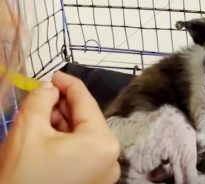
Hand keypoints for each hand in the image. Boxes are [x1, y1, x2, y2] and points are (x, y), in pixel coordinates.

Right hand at [0, 71, 119, 183]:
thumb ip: (41, 100)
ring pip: (85, 136)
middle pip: (87, 120)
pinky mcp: (95, 182)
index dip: (69, 83)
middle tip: (43, 95)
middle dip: (64, 106)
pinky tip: (50, 134)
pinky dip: (68, 140)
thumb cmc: (22, 175)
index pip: (86, 102)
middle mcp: (112, 157)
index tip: (54, 74)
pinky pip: (84, 152)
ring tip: (42, 115)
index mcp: (102, 142)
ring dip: (64, 122)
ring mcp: (105, 173)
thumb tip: (50, 87)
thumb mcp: (28, 129)